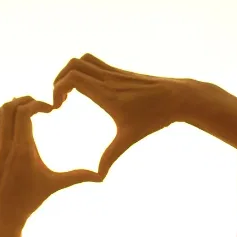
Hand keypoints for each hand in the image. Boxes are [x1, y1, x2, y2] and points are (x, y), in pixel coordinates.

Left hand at [0, 97, 98, 236]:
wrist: (0, 217)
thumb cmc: (28, 202)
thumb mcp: (53, 186)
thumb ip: (76, 177)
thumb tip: (100, 177)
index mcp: (22, 149)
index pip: (24, 112)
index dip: (37, 104)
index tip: (50, 110)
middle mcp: (5, 146)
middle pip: (8, 108)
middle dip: (24, 100)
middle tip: (38, 105)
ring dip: (10, 107)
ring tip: (25, 109)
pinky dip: (3, 120)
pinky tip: (16, 126)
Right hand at [53, 54, 192, 175]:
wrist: (179, 97)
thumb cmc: (155, 117)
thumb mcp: (129, 138)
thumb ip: (111, 156)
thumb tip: (99, 177)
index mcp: (106, 93)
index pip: (73, 78)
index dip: (57, 89)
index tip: (58, 107)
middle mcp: (108, 78)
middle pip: (74, 64)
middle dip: (59, 80)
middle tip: (60, 100)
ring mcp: (115, 73)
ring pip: (83, 59)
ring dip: (70, 72)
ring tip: (69, 93)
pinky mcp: (121, 72)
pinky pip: (95, 63)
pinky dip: (83, 71)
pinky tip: (87, 91)